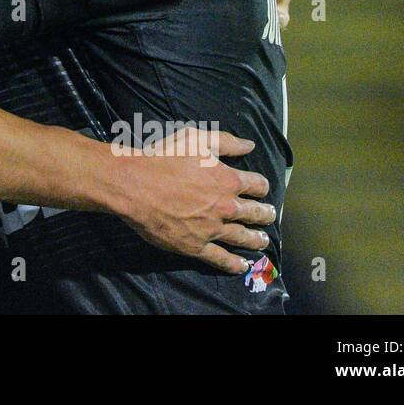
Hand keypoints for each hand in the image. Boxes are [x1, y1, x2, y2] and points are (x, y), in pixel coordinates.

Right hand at [117, 126, 273, 274]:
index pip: (257, 185)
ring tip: (262, 241)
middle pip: (255, 213)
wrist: (135, 185)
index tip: (260, 189)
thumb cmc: (163, 158)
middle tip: (268, 216)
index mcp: (229, 180)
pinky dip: (234, 264)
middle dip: (265, 214)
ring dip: (256, 239)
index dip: (261, 186)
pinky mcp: (196, 246)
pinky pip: (221, 258)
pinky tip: (242, 266)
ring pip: (243, 237)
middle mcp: (226, 207)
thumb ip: (225, 142)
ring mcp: (212, 229)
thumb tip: (250, 145)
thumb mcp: (195, 139)